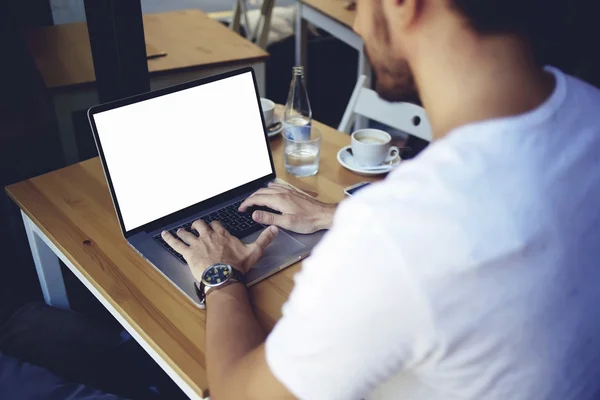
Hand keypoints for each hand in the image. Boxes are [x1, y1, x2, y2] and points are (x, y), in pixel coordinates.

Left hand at [161, 220, 278, 280]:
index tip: (215, 228)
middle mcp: (208, 236)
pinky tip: (164, 235)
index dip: (215, 226)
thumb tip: (274, 229)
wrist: (223, 276)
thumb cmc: (237, 266)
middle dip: (198, 226)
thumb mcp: (253, 251)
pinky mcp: (188, 253)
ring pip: (188, 233)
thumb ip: (264, 239)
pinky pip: (176, 243)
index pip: (217, 225)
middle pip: (201, 225)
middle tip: (197, 227)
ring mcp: (197, 244)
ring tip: (181, 231)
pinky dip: (169, 238)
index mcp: (222, 235)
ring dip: (184, 231)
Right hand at [239, 182, 336, 233]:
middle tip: (245, 206)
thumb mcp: (286, 223)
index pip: (257, 199)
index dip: (247, 203)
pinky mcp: (293, 191)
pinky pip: (277, 186)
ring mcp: (288, 190)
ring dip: (259, 193)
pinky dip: (269, 188)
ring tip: (254, 200)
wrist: (323, 214)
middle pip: (261, 192)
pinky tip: (270, 190)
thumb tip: (254, 214)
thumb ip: (269, 218)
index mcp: (279, 199)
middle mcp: (282, 192)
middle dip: (250, 198)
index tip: (241, 208)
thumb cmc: (307, 221)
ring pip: (268, 188)